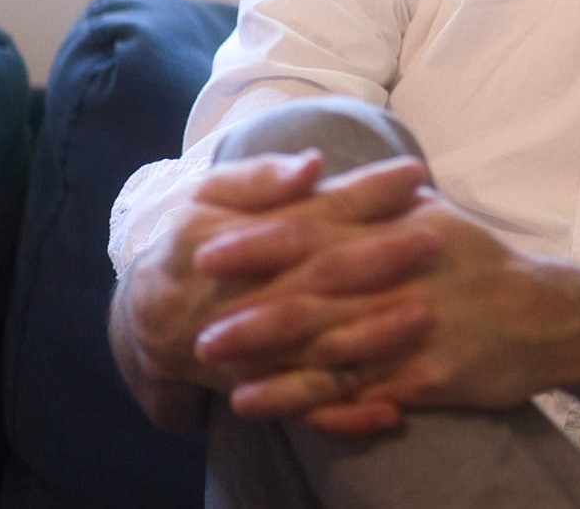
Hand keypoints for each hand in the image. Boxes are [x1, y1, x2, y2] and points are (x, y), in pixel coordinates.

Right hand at [114, 151, 430, 426]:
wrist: (145, 315)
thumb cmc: (194, 237)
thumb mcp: (211, 194)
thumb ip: (262, 177)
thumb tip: (312, 166)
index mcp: (230, 239)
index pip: (309, 212)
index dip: (362, 193)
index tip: (413, 173)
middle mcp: (242, 298)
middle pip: (317, 277)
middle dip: (379, 258)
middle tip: (434, 236)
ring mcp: (250, 351)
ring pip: (314, 347)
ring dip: (370, 335)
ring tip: (426, 313)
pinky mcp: (258, 389)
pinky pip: (303, 407)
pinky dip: (346, 414)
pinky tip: (392, 411)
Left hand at [193, 195, 579, 434]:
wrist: (546, 313)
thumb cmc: (478, 259)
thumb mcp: (430, 213)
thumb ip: (373, 199)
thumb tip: (314, 176)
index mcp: (399, 227)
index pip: (318, 229)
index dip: (261, 240)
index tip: (208, 248)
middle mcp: (403, 273)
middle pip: (316, 290)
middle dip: (252, 305)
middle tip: (195, 322)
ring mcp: (416, 326)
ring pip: (331, 344)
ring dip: (270, 359)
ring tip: (218, 368)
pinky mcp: (429, 376)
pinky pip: (362, 390)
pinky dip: (315, 399)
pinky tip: (275, 405)